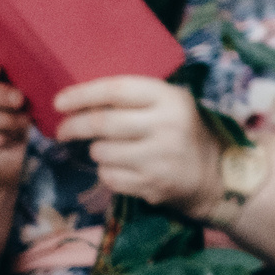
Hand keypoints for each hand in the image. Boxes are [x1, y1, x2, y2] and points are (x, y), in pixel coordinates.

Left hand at [53, 77, 222, 216]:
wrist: (214, 176)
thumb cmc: (183, 132)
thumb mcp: (171, 104)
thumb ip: (135, 98)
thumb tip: (82, 99)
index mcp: (170, 99)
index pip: (117, 90)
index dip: (83, 94)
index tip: (59, 102)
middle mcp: (166, 126)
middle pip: (102, 123)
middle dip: (74, 126)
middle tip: (62, 130)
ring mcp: (159, 158)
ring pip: (101, 152)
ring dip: (97, 151)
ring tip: (110, 149)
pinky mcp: (152, 184)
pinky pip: (109, 177)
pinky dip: (107, 172)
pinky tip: (123, 167)